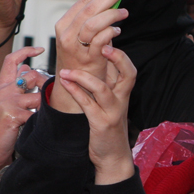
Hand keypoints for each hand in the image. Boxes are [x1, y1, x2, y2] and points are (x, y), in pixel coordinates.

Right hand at [0, 46, 45, 173]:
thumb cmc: (4, 126)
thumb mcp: (8, 102)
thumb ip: (17, 86)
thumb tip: (27, 67)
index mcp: (1, 85)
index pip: (11, 60)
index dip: (26, 51)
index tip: (41, 48)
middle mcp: (2, 90)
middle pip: (31, 75)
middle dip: (45, 85)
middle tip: (48, 98)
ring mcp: (7, 102)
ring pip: (38, 96)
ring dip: (44, 107)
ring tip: (40, 117)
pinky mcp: (13, 115)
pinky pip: (37, 113)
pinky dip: (41, 120)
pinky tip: (36, 126)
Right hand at [50, 0, 131, 112]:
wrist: (76, 84)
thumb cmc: (80, 55)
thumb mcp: (82, 29)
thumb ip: (89, 6)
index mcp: (65, 23)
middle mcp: (67, 33)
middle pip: (89, 8)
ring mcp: (75, 47)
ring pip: (93, 23)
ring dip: (111, 14)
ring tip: (124, 12)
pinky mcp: (87, 59)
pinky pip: (99, 41)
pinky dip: (110, 32)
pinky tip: (118, 30)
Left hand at [59, 45, 136, 184]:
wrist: (113, 155)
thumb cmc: (108, 125)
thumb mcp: (111, 100)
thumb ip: (108, 81)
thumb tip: (98, 58)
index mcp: (123, 92)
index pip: (127, 66)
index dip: (118, 51)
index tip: (104, 38)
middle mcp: (122, 99)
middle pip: (128, 74)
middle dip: (117, 57)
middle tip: (103, 45)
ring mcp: (112, 111)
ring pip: (102, 89)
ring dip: (83, 77)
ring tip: (65, 71)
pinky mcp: (101, 123)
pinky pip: (88, 104)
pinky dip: (75, 92)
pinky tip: (64, 83)